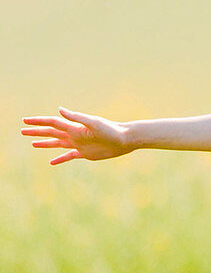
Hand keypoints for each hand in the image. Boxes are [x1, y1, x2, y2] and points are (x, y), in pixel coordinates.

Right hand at [20, 107, 134, 164]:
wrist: (125, 139)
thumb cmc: (111, 129)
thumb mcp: (94, 123)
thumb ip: (77, 117)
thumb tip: (59, 110)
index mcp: (74, 127)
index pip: (52, 123)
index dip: (38, 122)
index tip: (25, 121)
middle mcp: (75, 135)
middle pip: (51, 132)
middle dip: (37, 132)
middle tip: (22, 130)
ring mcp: (79, 144)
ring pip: (57, 144)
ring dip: (45, 143)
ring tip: (32, 144)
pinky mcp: (85, 154)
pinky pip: (69, 156)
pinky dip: (60, 159)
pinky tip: (51, 162)